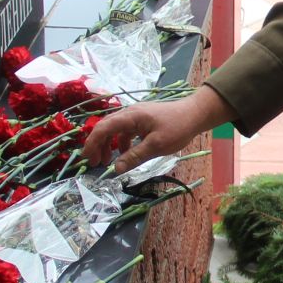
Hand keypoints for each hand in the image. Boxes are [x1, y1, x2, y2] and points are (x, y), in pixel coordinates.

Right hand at [80, 86, 233, 173]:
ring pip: (115, 130)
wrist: (195, 114)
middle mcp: (130, 113)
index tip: (88, 159)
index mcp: (130, 116)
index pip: (103, 128)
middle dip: (97, 145)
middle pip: (106, 128)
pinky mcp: (142, 120)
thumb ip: (135, 157)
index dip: (92, 143)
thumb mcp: (156, 146)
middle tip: (95, 163)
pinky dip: (121, 143)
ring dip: (109, 145)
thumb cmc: (177, 128)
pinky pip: (125, 131)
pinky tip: (126, 155)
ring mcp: (136, 116)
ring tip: (108, 162)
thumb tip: (116, 169)